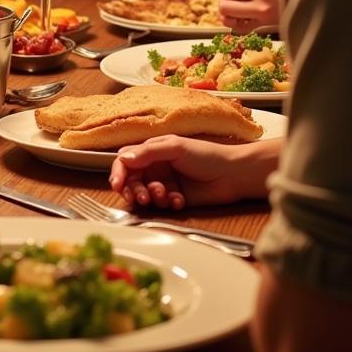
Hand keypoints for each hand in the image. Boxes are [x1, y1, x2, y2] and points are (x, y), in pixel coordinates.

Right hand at [108, 135, 252, 209]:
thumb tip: (123, 159)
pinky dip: (168, 203)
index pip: (126, 161)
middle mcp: (156, 167)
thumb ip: (148, 152)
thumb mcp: (175, 147)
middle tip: (144, 197)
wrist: (234, 174)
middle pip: (133, 181)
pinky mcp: (176, 198)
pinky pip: (163, 204)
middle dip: (135, 190)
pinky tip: (179, 200)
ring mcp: (165, 183)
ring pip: (146, 194)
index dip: (118, 172)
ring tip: (165, 196)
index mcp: (152, 151)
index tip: (117, 184)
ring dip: (152, 197)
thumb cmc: (206, 154)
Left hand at [209, 0, 280, 30]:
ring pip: (227, 19)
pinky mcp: (259, 28)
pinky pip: (236, 28)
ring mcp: (259, 20)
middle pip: (224, 6)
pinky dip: (231, 21)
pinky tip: (236, 13)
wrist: (302, 6)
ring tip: (234, 3)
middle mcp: (260, 7)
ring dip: (225, 10)